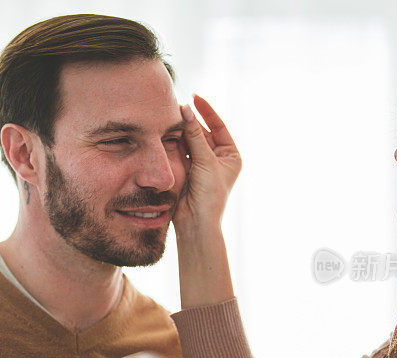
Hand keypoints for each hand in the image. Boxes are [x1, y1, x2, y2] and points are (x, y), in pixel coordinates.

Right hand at [172, 95, 241, 235]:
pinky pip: (181, 152)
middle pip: (202, 133)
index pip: (219, 127)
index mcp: (231, 156)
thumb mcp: (205, 161)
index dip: (207, 111)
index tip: (195, 97)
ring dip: (181, 132)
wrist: (196, 222)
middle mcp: (218, 159)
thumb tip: (186, 109)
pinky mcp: (188, 171)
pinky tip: (165, 134)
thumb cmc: (209, 194)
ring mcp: (202, 166)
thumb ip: (194, 135)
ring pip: (190, 142)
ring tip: (169, 117)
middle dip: (191, 122)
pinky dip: (174, 143)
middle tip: (177, 106)